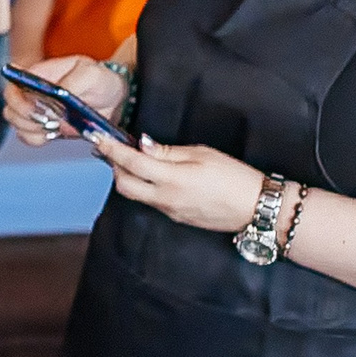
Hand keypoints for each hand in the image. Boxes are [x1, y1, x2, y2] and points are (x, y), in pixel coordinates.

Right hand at [1, 55, 127, 147]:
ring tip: (54, 126)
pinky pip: (28, 137)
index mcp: (40, 74)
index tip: (36, 108)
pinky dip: (37, 139)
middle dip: (26, 118)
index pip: (13, 85)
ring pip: (16, 124)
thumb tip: (56, 95)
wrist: (115, 100)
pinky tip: (52, 134)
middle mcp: (33, 92)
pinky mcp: (43, 127)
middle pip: (10, 107)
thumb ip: (72, 82)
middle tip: (49, 120)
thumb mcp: (91, 74)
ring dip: (32, 130)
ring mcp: (37, 111)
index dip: (18, 99)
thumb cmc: (101, 81)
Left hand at [88, 133, 265, 232]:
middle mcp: (165, 199)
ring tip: (134, 160)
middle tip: (115, 149)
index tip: (98, 138)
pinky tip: (153, 176)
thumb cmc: (234, 177)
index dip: (112, 149)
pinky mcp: (176, 218)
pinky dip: (144, 187)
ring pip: (136, 194)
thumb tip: (142, 146)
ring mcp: (169, 211)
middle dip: (115, 166)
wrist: (256, 208)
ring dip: (128, 177)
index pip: (131, 163)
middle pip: (124, 184)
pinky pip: (151, 202)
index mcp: (172, 179)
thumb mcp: (202, 155)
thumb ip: (168, 152)